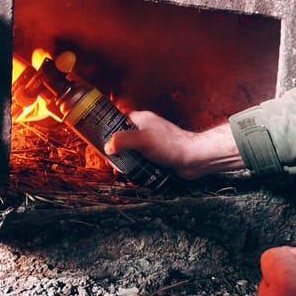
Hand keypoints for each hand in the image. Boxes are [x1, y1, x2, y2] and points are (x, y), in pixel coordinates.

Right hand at [103, 110, 243, 178]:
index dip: (108, 130)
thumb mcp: (142, 140)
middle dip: (117, 152)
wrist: (194, 158)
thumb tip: (107, 147)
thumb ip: (122, 141)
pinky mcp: (159, 155)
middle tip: (112, 162)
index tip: (101, 141)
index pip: (119, 120)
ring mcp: (153, 142)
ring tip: (121, 172)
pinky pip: (143, 161)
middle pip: (124, 139)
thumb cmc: (171, 145)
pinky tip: (135, 176)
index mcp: (142, 119)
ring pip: (133, 152)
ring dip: (127, 162)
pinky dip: (138, 168)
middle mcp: (147, 129)